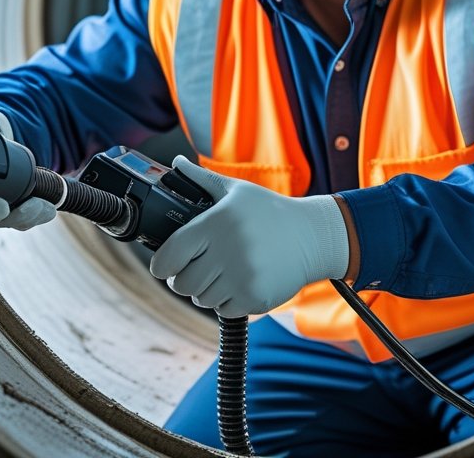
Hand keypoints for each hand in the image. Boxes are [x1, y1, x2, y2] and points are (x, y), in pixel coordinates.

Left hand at [149, 156, 349, 316]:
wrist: (312, 236)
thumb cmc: (270, 212)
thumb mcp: (236, 190)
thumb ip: (201, 179)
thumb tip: (175, 163)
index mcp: (216, 223)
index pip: (170, 255)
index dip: (161, 265)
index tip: (164, 265)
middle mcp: (227, 251)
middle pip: (182, 283)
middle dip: (184, 278)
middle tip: (197, 269)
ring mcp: (242, 277)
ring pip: (202, 298)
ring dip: (206, 290)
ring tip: (221, 274)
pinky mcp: (255, 297)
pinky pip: (224, 309)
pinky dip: (227, 301)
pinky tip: (239, 283)